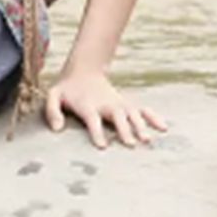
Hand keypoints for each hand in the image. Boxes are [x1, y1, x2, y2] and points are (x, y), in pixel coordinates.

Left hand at [44, 68, 167, 148]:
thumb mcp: (53, 95)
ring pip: (132, 114)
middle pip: (117, 117)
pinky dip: (153, 117)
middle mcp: (106, 105)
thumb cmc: (67, 89)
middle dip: (123, 130)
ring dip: (140, 125)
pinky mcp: (127, 103)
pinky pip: (143, 110)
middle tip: (131, 144)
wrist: (83, 71)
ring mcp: (119, 104)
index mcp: (87, 105)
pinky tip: (164, 128)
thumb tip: (56, 129)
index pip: (92, 119)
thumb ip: (52, 111)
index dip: (97, 132)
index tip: (103, 146)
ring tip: (148, 140)